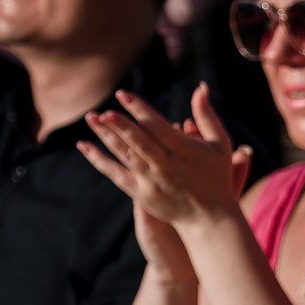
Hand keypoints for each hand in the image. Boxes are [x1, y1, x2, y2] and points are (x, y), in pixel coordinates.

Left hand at [78, 83, 252, 233]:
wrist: (209, 216)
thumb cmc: (215, 175)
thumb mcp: (220, 143)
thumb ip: (207, 115)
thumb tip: (200, 87)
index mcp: (183, 149)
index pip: (157, 126)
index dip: (139, 109)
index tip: (123, 95)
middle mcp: (166, 165)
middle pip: (138, 141)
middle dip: (120, 126)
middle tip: (103, 112)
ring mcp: (152, 180)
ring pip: (125, 155)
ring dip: (106, 137)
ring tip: (91, 118)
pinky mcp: (141, 193)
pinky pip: (116, 174)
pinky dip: (99, 160)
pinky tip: (84, 146)